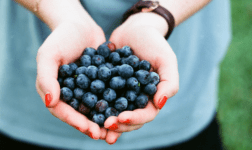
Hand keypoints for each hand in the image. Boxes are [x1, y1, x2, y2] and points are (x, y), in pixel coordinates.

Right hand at [35, 21, 107, 139]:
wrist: (80, 24)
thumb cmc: (61, 38)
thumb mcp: (48, 55)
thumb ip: (46, 78)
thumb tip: (50, 103)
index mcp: (55, 91)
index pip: (63, 111)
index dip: (76, 122)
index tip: (90, 130)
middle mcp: (70, 93)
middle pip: (80, 113)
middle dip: (92, 125)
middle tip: (105, 136)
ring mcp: (86, 89)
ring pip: (94, 108)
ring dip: (104, 119)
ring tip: (117, 128)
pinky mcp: (100, 83)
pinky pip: (106, 95)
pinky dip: (115, 104)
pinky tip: (126, 110)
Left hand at [104, 12, 179, 143]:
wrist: (135, 29)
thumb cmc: (154, 43)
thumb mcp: (166, 60)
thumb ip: (169, 82)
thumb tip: (160, 104)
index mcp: (151, 98)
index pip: (145, 115)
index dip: (134, 119)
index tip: (121, 118)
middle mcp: (135, 99)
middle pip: (128, 119)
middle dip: (117, 124)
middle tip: (105, 124)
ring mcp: (120, 94)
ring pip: (112, 112)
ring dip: (104, 120)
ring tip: (94, 125)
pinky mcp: (106, 86)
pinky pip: (99, 97)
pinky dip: (92, 105)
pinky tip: (82, 108)